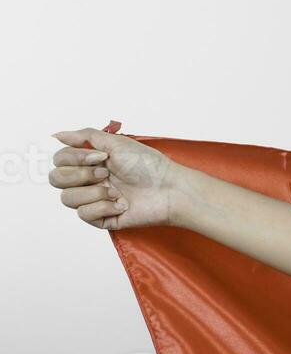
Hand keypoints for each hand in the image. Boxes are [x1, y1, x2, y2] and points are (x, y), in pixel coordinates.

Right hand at [49, 127, 178, 229]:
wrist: (169, 189)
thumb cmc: (149, 165)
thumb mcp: (117, 143)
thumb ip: (86, 136)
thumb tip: (58, 135)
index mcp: (91, 162)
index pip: (60, 160)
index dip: (74, 158)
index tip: (101, 157)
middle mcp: (90, 180)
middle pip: (57, 179)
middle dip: (80, 174)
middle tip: (106, 173)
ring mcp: (95, 200)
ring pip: (67, 198)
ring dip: (93, 192)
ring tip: (116, 191)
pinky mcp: (103, 218)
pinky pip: (84, 214)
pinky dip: (102, 207)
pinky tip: (121, 204)